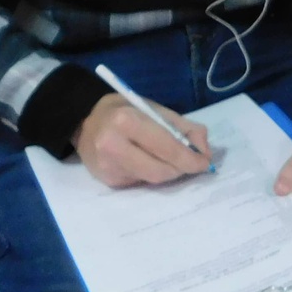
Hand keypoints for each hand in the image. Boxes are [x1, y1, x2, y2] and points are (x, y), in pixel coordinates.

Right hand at [72, 93, 211, 187]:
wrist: (85, 122)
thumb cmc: (125, 111)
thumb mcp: (154, 109)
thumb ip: (183, 127)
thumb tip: (204, 150)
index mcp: (127, 121)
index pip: (166, 147)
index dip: (190, 159)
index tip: (205, 162)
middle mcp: (113, 146)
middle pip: (159, 171)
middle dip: (181, 169)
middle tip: (193, 164)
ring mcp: (108, 167)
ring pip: (151, 180)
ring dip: (169, 173)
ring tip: (173, 161)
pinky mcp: (107, 181)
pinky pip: (140, 182)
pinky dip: (152, 174)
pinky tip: (149, 162)